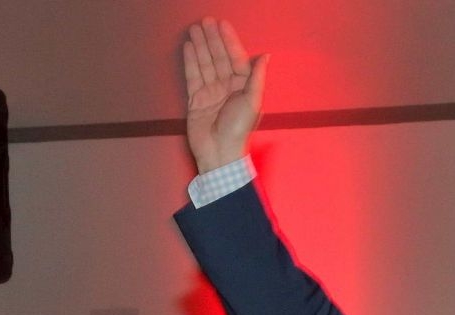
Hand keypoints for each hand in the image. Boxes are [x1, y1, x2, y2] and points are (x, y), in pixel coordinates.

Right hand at [182, 18, 264, 173]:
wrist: (219, 152)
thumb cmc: (238, 130)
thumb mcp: (252, 102)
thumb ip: (256, 78)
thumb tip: (265, 56)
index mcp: (243, 87)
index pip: (235, 58)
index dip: (229, 41)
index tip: (222, 25)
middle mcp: (227, 87)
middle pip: (218, 58)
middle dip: (212, 39)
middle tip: (205, 21)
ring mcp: (211, 92)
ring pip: (205, 64)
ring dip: (200, 46)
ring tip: (194, 29)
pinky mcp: (196, 99)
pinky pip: (193, 75)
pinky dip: (190, 61)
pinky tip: (188, 47)